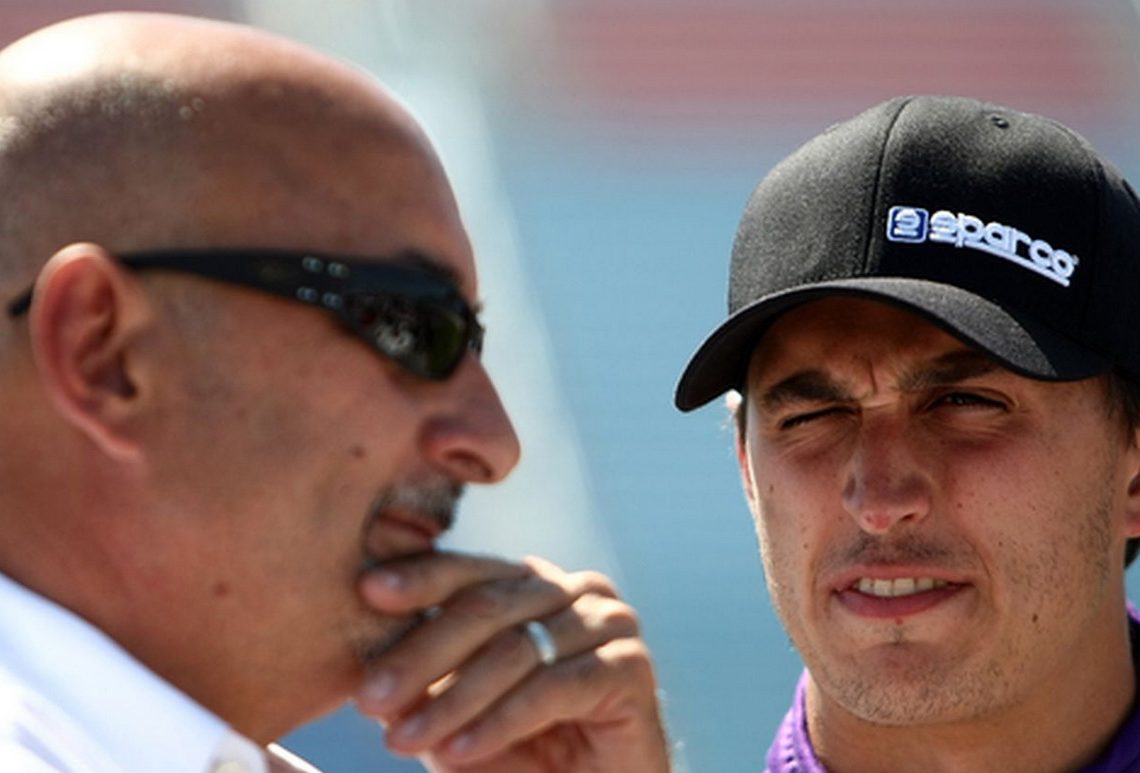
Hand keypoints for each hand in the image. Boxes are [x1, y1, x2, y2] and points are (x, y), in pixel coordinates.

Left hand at [353, 552, 670, 771]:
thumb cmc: (520, 753)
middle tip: (369, 697)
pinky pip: (553, 688)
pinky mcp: (631, 667)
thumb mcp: (456, 709)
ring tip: (401, 739)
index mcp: (535, 583)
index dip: (421, 578)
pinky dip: (498, 722)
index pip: (471, 570)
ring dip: (452, 700)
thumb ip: (424, 673)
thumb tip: (361, 650)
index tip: (367, 592)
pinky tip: (456, 751)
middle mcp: (577, 590)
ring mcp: (609, 623)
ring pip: (516, 649)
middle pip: (489, 606)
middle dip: (423, 654)